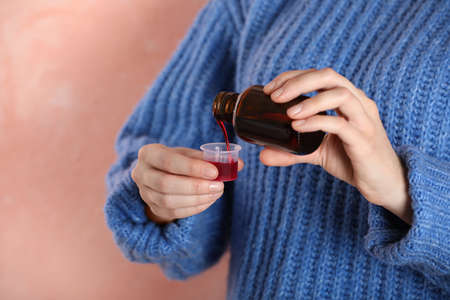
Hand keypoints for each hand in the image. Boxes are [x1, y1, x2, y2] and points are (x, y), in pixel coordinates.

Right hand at [131, 144, 243, 223]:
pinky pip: (174, 213)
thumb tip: (239, 164)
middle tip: (219, 185)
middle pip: (166, 184)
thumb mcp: (189, 154)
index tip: (213, 171)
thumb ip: (210, 158)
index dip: (191, 167)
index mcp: (148, 153)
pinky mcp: (154, 209)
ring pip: (169, 201)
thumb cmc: (177, 162)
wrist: (160, 176)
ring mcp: (145, 194)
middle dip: (195, 186)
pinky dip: (194, 208)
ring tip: (216, 192)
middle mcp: (141, 174)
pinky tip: (208, 200)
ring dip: (197, 198)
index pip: (168, 160)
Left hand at [260, 68, 411, 223]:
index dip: (293, 77)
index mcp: (348, 100)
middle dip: (298, 82)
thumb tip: (263, 155)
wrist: (385, 184)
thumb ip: (292, 151)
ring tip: (288, 112)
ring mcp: (364, 120)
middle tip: (274, 95)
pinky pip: (340, 124)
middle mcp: (358, 103)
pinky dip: (317, 121)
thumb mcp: (318, 152)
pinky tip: (299, 126)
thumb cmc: (353, 161)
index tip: (270, 89)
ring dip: (309, 100)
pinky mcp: (364, 140)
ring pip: (339, 94)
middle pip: (329, 76)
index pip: (319, 76)